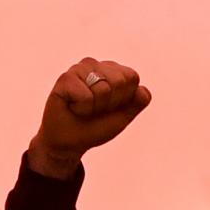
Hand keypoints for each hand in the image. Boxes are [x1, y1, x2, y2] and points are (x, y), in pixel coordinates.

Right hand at [26, 59, 151, 179]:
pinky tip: (71, 107)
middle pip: (120, 81)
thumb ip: (137, 103)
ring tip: (83, 108)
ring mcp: (80, 69)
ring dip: (94, 107)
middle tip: (95, 109)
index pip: (132, 77)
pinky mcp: (65, 78)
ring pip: (103, 89)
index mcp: (113, 71)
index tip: (109, 108)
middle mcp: (97, 65)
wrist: (68, 143)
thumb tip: (143, 90)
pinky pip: (86, 96)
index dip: (123, 99)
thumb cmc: (94, 127)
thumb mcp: (121, 117)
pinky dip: (81, 108)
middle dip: (110, 104)